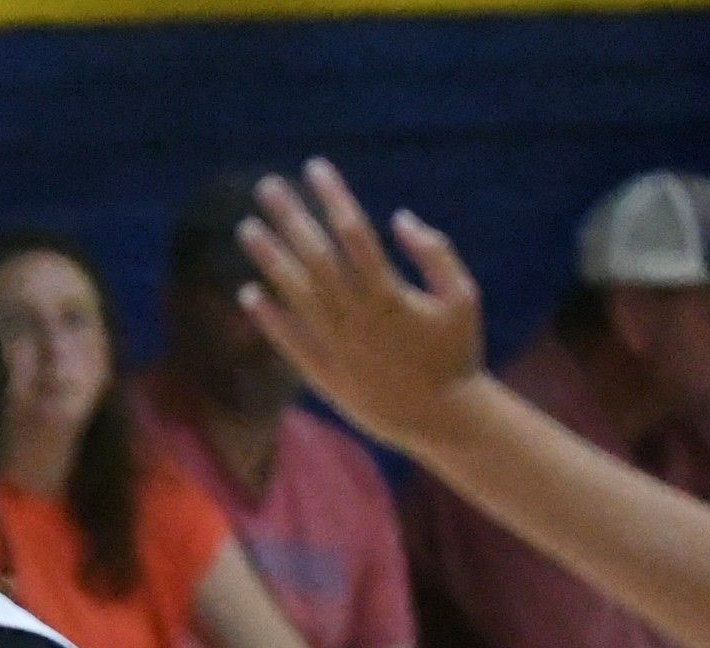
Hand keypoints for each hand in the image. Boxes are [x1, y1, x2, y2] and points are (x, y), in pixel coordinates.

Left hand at [237, 160, 487, 453]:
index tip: (315, 167)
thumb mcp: (462, 296)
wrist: (440, 418)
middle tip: (267, 186)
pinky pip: (289, 341)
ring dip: (270, 260)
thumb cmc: (457, 353)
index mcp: (391, 292)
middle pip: (315, 257)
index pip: (354, 232)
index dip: (332, 197)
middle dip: (291, 218)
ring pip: (295, 294)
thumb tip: (400, 218)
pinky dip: (268, 318)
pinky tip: (247, 293)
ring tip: (247, 228)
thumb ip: (436, 254)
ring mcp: (335, 346)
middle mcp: (356, 317)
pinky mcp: (322, 373)